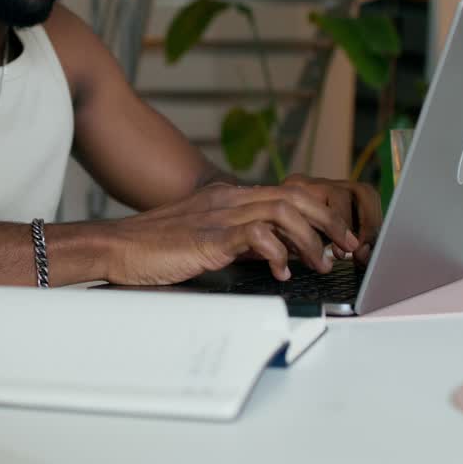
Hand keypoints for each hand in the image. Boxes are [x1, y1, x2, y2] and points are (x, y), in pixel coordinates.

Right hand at [102, 179, 378, 285]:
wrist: (115, 248)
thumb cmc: (153, 249)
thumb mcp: (205, 240)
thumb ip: (238, 241)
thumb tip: (275, 254)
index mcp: (228, 197)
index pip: (287, 192)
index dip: (319, 212)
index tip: (337, 235)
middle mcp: (228, 199)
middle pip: (294, 195)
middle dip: (328, 221)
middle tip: (347, 246)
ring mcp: (219, 214)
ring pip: (283, 212)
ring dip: (310, 239)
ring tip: (321, 262)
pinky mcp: (209, 236)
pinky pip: (256, 236)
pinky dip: (277, 253)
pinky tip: (282, 271)